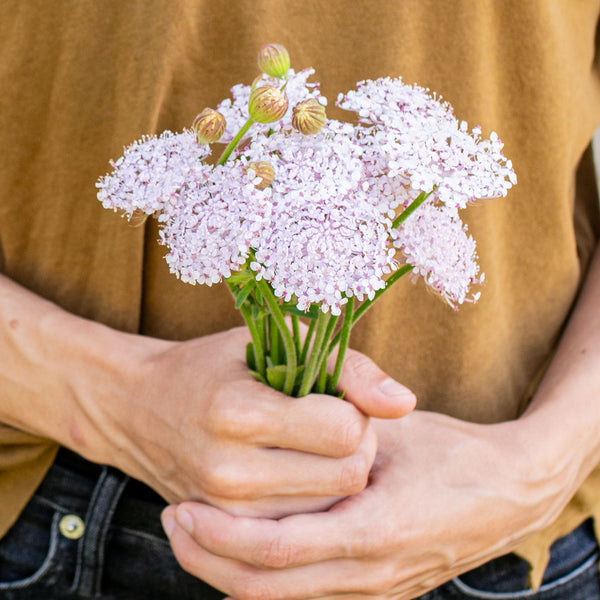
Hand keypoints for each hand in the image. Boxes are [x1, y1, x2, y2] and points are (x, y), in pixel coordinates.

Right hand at [68, 324, 414, 515]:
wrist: (142, 407)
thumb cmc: (215, 366)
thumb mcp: (276, 342)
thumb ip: (346, 367)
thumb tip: (404, 403)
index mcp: (242, 411)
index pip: (344, 432)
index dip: (356, 413)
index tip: (340, 400)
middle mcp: (232, 469)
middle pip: (347, 476)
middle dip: (357, 447)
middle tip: (336, 424)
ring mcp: (228, 508)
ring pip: (332, 506)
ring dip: (338, 475)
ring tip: (314, 445)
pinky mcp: (228, 528)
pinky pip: (303, 524)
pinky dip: (314, 498)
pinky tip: (297, 469)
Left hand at [161, 410, 566, 598]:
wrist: (509, 494)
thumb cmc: (454, 456)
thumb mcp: (398, 435)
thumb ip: (346, 434)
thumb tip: (288, 420)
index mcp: (374, 531)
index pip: (277, 550)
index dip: (222, 535)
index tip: (184, 505)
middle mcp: (369, 575)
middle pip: (265, 588)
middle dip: (208, 559)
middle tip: (174, 520)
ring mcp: (373, 592)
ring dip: (228, 571)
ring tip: (195, 531)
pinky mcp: (376, 593)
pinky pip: (302, 598)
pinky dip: (261, 578)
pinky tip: (240, 544)